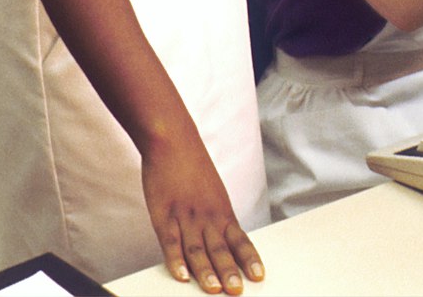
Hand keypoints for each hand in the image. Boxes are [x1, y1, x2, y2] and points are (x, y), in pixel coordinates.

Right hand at [142, 136, 263, 294]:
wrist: (172, 140)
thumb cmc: (192, 166)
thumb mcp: (213, 192)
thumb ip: (217, 218)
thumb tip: (225, 241)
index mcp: (222, 211)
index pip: (240, 240)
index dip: (249, 259)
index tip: (258, 275)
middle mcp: (207, 216)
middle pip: (220, 249)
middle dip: (230, 272)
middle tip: (237, 290)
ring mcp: (185, 216)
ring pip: (197, 249)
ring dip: (206, 272)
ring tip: (214, 289)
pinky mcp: (163, 214)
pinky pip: (170, 241)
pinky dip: (175, 259)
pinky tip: (181, 274)